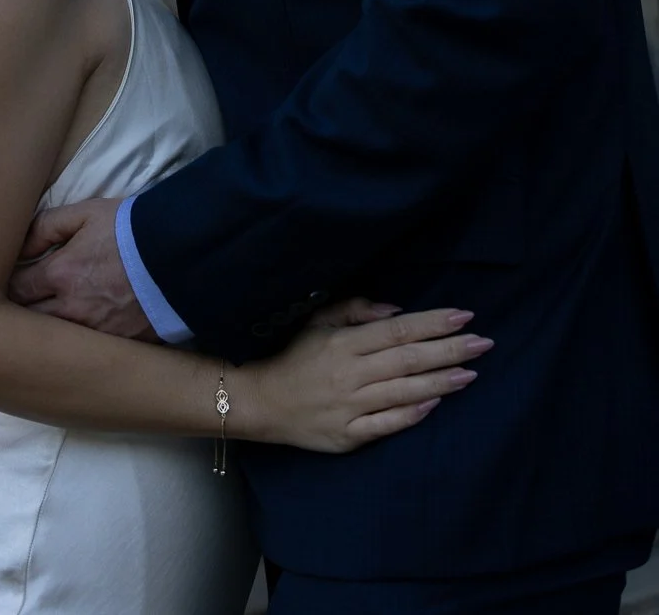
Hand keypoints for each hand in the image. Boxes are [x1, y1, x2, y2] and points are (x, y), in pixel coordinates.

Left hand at [8, 197, 157, 339]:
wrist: (182, 255)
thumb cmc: (130, 229)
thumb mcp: (87, 213)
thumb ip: (47, 226)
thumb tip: (19, 247)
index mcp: (61, 274)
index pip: (16, 288)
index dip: (9, 283)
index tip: (9, 279)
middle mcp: (72, 310)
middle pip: (28, 321)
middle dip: (18, 312)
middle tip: (17, 303)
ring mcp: (95, 333)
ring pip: (53, 341)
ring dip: (44, 331)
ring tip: (42, 320)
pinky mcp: (118, 346)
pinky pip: (84, 351)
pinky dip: (75, 344)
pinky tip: (74, 337)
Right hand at [236, 301, 491, 453]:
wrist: (262, 402)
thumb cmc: (294, 356)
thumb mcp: (316, 322)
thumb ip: (355, 310)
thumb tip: (396, 311)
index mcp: (343, 343)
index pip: (397, 330)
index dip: (432, 323)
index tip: (465, 316)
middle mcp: (350, 373)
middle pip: (408, 359)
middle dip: (449, 350)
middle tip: (484, 344)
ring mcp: (350, 406)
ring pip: (403, 391)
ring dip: (441, 382)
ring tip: (471, 373)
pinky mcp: (348, 435)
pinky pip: (386, 425)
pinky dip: (411, 414)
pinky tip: (435, 404)